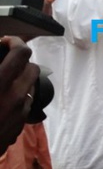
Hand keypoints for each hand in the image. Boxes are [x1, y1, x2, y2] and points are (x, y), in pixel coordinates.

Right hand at [0, 37, 38, 154]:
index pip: (21, 53)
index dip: (15, 42)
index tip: (5, 42)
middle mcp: (14, 96)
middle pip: (33, 68)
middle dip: (22, 61)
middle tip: (6, 62)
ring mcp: (20, 113)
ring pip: (31, 87)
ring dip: (21, 80)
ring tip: (3, 82)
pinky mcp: (20, 126)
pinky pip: (26, 105)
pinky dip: (18, 99)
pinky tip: (1, 102)